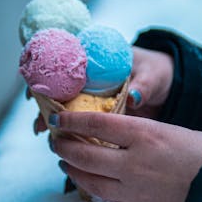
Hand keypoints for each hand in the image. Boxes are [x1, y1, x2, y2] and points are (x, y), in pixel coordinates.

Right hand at [30, 45, 174, 133]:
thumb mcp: (152, 75)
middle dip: (44, 103)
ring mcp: (93, 96)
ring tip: (43, 133)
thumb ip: (144, 85)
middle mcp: (90, 78)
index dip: (45, 75)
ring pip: (67, 106)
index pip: (64, 63)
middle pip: (60, 88)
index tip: (34, 89)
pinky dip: (70, 130)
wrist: (168, 87)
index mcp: (98, 60)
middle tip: (40, 121)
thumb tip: (135, 97)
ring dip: (53, 118)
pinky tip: (62, 142)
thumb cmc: (157, 73)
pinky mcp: (99, 114)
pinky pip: (81, 122)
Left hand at [51, 111, 201, 201]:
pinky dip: (94, 189)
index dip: (71, 121)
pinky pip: (109, 199)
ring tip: (65, 162)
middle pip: (84, 153)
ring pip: (90, 181)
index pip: (95, 124)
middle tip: (56, 141)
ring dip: (72, 170)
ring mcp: (136, 189)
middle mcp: (135, 163)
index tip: (57, 119)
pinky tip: (89, 183)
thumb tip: (108, 134)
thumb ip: (138, 134)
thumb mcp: (171, 131)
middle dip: (64, 147)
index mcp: (145, 134)